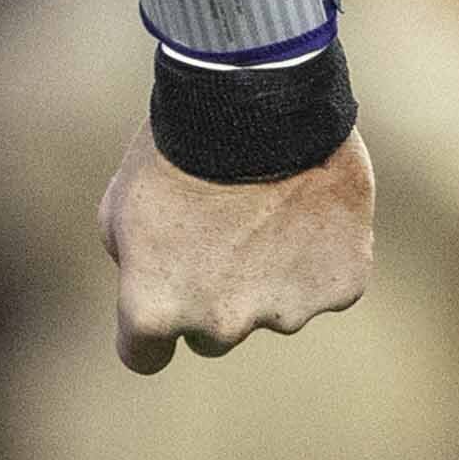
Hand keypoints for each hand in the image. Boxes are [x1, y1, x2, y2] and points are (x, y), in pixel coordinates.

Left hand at [100, 118, 373, 372]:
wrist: (256, 104)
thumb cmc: (175, 147)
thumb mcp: (118, 205)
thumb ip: (132, 262)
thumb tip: (152, 283)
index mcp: (157, 307)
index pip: (144, 355)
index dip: (148, 333)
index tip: (160, 304)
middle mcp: (221, 324)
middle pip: (212, 333)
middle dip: (212, 296)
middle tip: (219, 234)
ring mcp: (287, 311)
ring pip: (274, 308)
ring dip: (269, 274)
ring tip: (267, 208)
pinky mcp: (340, 288)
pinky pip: (325, 283)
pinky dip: (319, 256)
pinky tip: (309, 207)